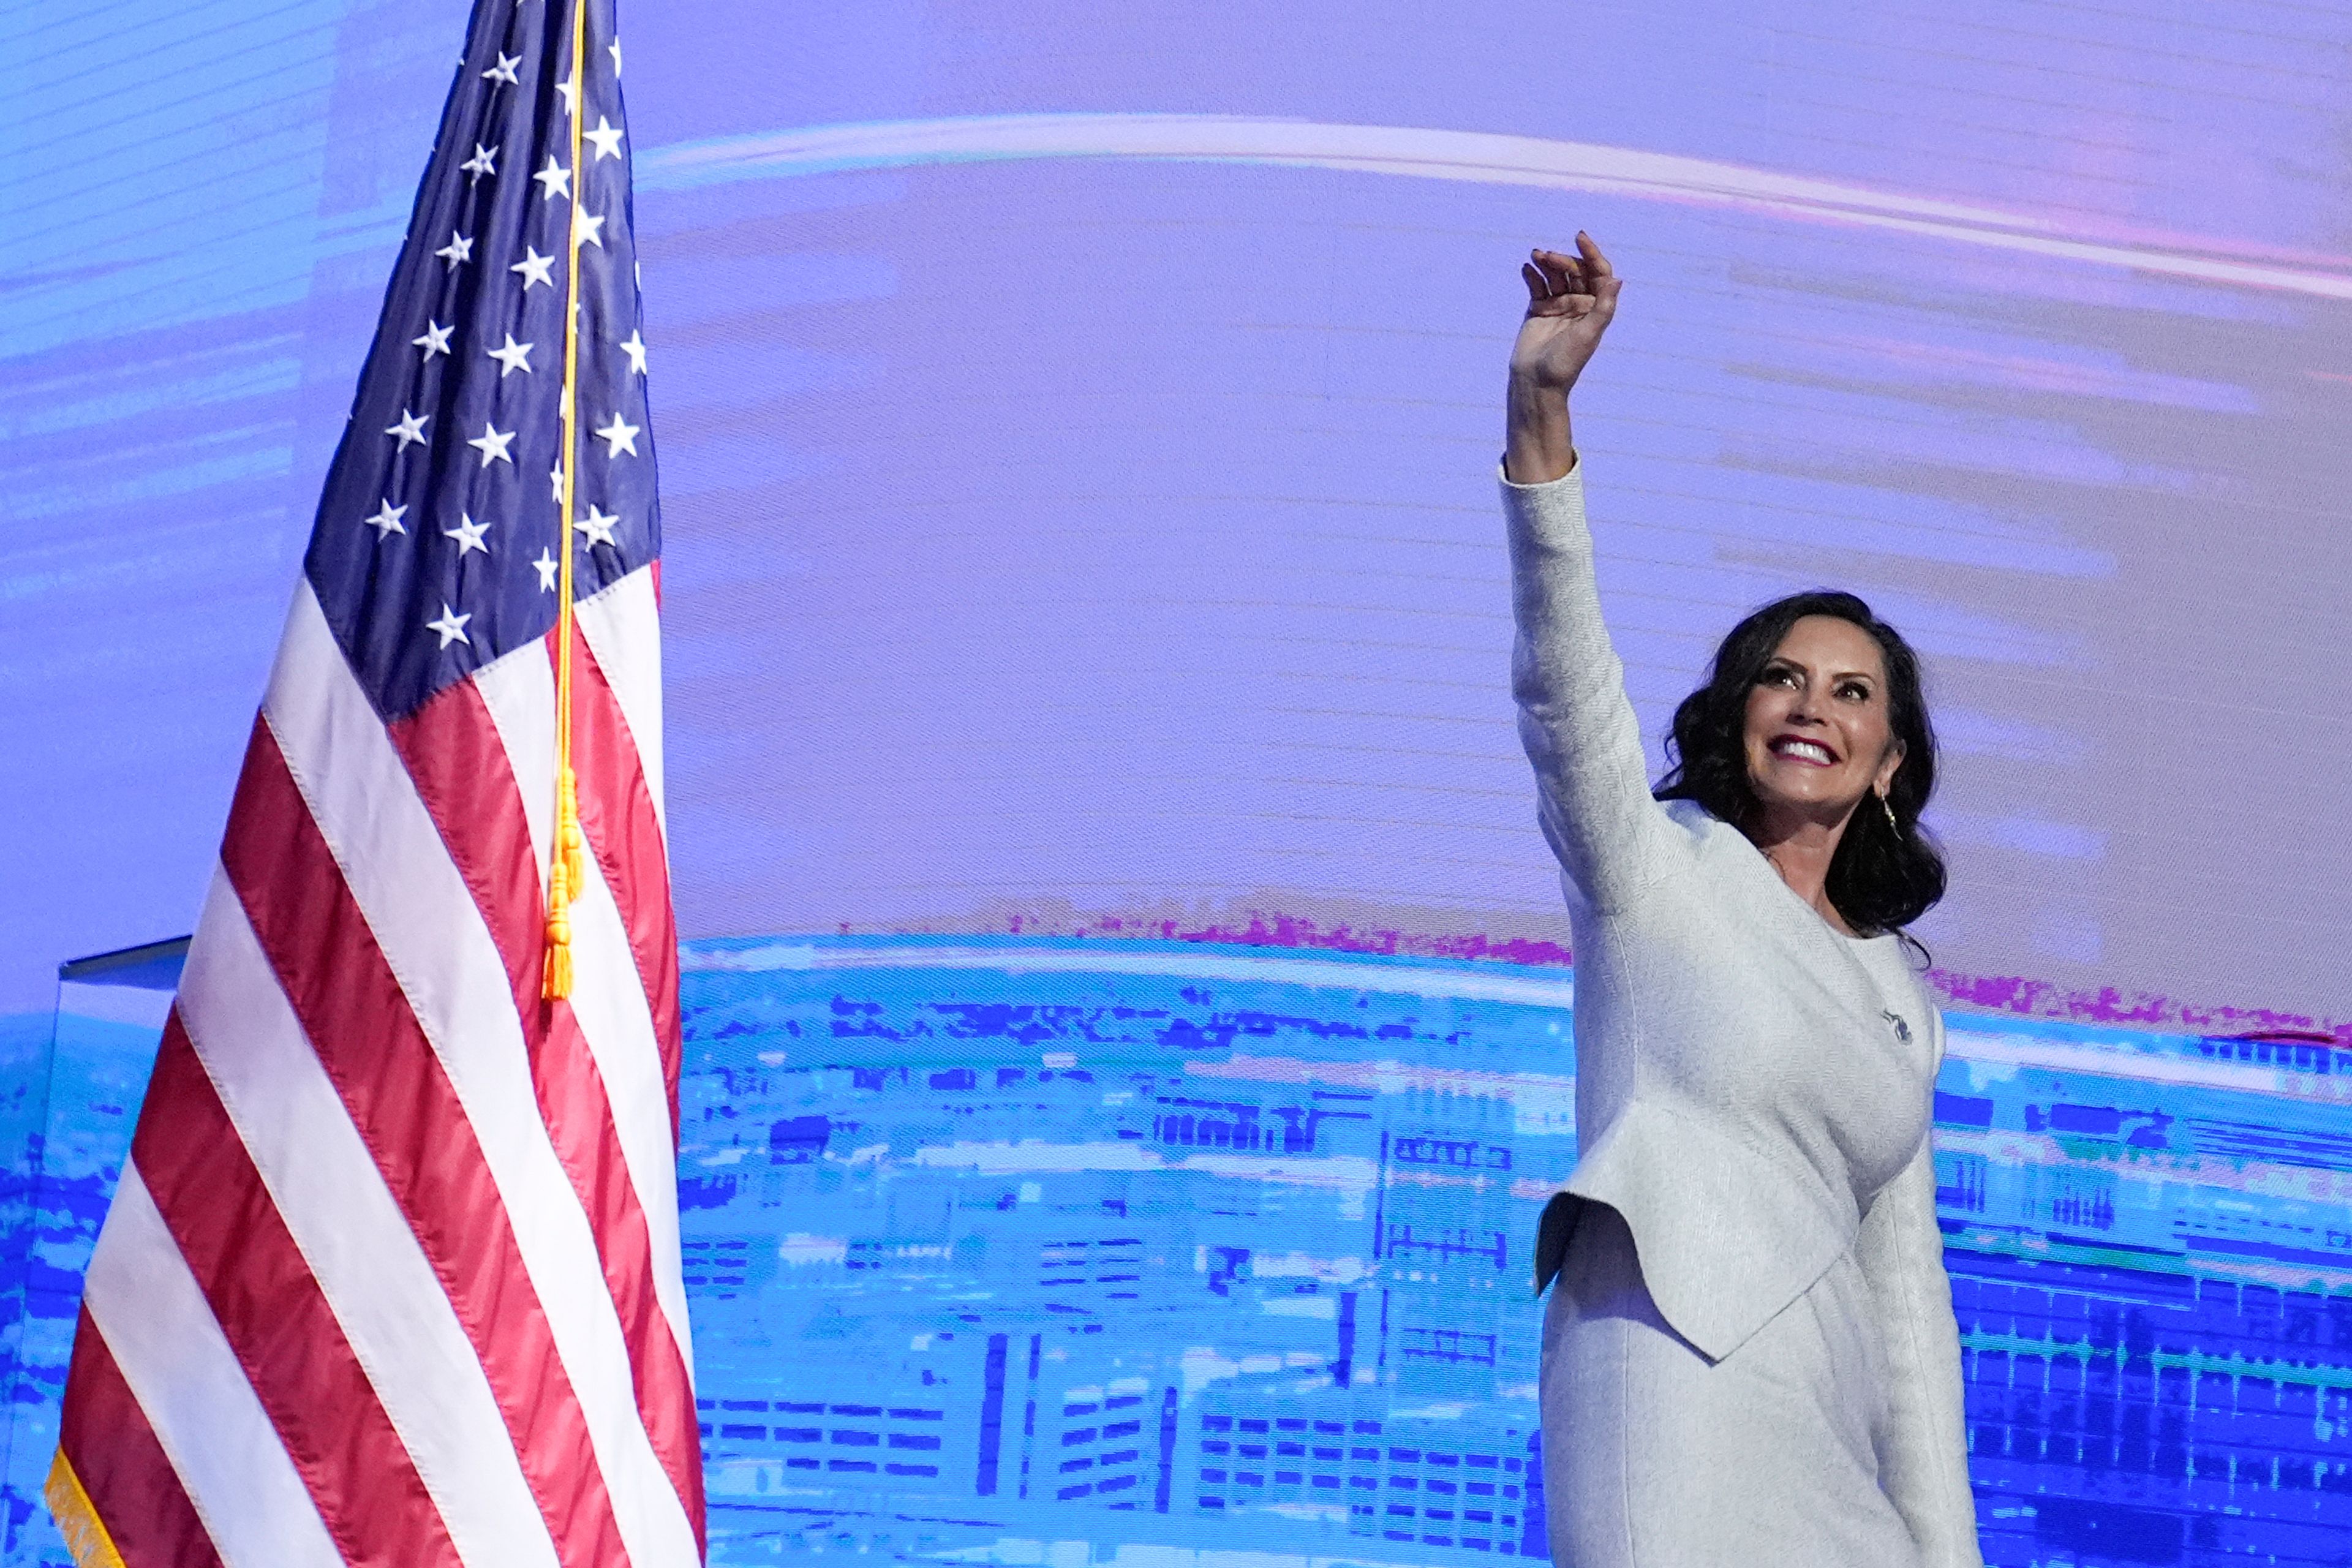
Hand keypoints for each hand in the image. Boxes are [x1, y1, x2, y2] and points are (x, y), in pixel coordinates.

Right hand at [1503, 233, 1618, 483]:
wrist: (1536, 382)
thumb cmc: (1566, 362)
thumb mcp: (1589, 334)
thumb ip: (1604, 307)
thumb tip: (1617, 279)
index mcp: (1596, 307)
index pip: (1598, 272)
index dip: (1591, 253)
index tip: (1579, 237)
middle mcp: (1579, 303)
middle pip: (1575, 270)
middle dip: (1563, 259)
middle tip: (1547, 256)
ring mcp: (1559, 305)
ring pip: (1554, 274)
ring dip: (1546, 262)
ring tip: (1534, 256)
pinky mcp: (1538, 309)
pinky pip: (1536, 285)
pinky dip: (1531, 274)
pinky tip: (1526, 268)